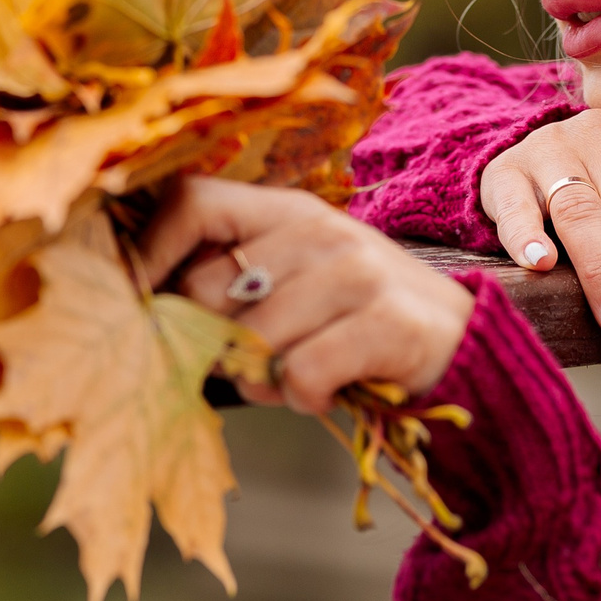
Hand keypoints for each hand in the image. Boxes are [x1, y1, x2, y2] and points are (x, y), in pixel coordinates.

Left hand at [138, 179, 475, 415]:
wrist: (464, 344)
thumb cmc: (358, 320)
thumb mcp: (298, 281)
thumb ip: (234, 281)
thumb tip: (147, 316)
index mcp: (286, 209)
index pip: (193, 201)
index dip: (150, 251)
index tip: (136, 301)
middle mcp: (319, 228)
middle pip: (207, 288)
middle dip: (212, 345)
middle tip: (246, 366)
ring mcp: (357, 271)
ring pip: (251, 340)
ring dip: (261, 381)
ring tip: (294, 380)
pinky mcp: (387, 322)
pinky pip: (302, 374)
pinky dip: (304, 399)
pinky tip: (327, 393)